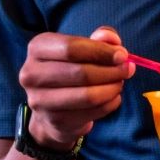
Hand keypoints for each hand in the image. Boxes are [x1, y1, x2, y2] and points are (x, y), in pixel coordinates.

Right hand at [17, 27, 133, 150]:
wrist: (51, 111)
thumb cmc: (69, 71)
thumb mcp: (82, 49)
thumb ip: (100, 39)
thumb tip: (112, 39)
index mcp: (37, 48)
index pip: (72, 47)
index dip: (102, 51)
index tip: (122, 55)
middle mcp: (31, 73)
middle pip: (81, 73)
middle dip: (111, 71)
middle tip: (128, 70)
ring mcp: (40, 100)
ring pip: (88, 95)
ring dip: (113, 88)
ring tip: (120, 83)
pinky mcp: (55, 120)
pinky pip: (94, 111)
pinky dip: (110, 103)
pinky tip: (112, 97)